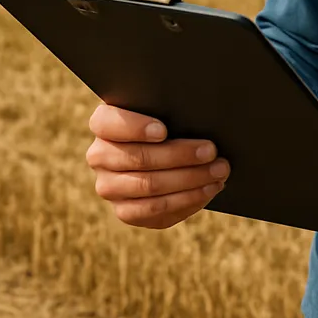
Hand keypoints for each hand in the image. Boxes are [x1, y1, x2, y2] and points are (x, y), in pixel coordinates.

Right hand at [86, 104, 229, 228]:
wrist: (166, 150)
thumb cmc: (168, 118)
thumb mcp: (164, 106)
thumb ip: (171, 105)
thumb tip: (199, 112)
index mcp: (103, 122)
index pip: (107, 123)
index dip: (135, 127)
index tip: (164, 131)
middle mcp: (99, 155)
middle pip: (139, 158)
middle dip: (180, 155)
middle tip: (212, 151)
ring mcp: (109, 186)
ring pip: (149, 186)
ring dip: (189, 180)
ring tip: (218, 172)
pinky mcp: (125, 210)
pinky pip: (154, 212)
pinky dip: (186, 201)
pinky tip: (208, 190)